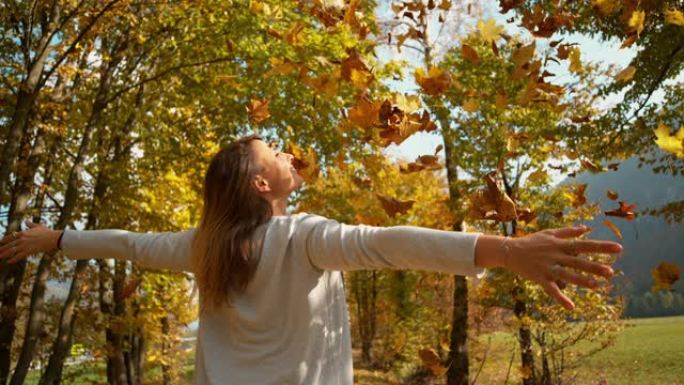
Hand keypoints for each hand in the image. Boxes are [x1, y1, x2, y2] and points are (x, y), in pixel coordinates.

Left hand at [0, 222, 61, 263]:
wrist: (53, 238)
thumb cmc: (47, 232)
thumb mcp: (38, 226)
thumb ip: (31, 224)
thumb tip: (26, 221)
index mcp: (24, 232)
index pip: (11, 236)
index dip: (5, 239)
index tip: (1, 241)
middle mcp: (22, 239)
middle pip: (9, 244)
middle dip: (2, 248)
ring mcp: (25, 245)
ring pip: (12, 250)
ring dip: (5, 254)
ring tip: (0, 256)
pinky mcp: (29, 251)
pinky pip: (19, 256)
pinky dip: (13, 259)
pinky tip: (9, 262)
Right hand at [505, 226, 621, 309]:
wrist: (510, 251)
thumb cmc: (531, 241)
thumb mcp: (549, 233)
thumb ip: (568, 231)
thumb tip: (586, 229)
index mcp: (560, 244)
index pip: (584, 245)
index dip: (601, 247)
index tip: (619, 248)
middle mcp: (555, 255)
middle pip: (577, 261)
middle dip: (594, 267)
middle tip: (611, 272)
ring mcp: (547, 267)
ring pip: (566, 275)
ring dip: (581, 280)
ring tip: (596, 286)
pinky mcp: (539, 278)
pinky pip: (551, 289)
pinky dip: (560, 298)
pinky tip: (571, 307)